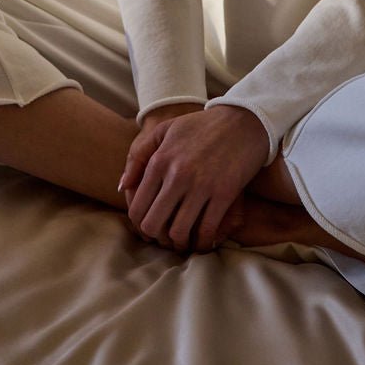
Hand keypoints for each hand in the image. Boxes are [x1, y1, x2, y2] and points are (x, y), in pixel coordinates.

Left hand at [120, 105, 269, 253]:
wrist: (242, 121)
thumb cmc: (200, 126)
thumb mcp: (164, 130)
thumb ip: (138, 156)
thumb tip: (122, 187)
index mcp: (159, 161)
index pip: (137, 208)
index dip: (140, 225)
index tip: (149, 228)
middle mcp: (177, 175)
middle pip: (154, 225)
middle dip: (157, 237)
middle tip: (165, 238)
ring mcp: (201, 186)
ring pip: (179, 232)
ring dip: (179, 243)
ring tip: (183, 241)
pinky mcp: (224, 194)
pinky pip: (207, 230)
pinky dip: (202, 242)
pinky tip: (202, 240)